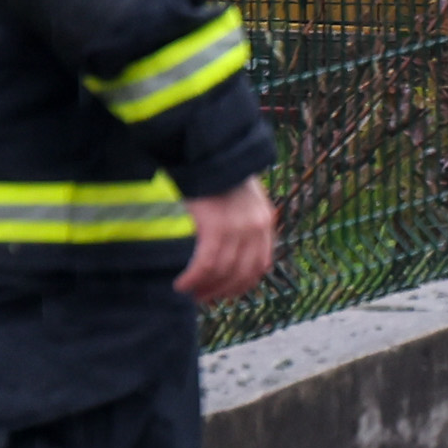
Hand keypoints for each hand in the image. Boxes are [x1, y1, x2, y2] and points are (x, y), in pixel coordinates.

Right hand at [178, 177, 275, 303]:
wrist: (209, 149)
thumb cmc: (219, 172)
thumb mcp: (243, 197)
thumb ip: (243, 221)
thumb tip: (232, 246)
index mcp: (265, 221)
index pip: (260, 265)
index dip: (242, 284)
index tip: (225, 293)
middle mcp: (257, 228)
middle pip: (242, 274)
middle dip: (222, 291)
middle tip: (203, 298)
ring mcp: (239, 229)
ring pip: (223, 273)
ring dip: (204, 288)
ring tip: (189, 292)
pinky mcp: (217, 228)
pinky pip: (206, 264)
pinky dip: (194, 279)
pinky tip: (182, 284)